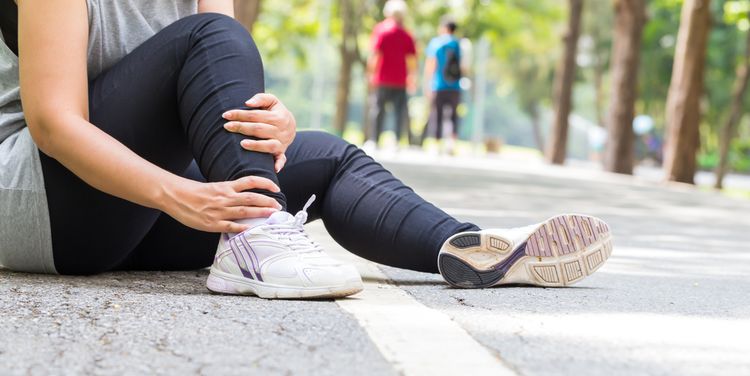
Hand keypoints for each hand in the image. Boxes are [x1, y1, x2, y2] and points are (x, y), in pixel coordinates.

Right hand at [162, 175, 281, 233]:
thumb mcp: (213, 187)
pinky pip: (231, 227)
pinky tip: (254, 230)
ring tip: (273, 215)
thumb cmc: (193, 192)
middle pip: (252, 198)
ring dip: (261, 213)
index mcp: (225, 187)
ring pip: (245, 212)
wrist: (175, 196)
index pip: (250, 181)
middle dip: (268, 202)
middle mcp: (225, 198)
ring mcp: (220, 211)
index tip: (275, 187)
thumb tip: (243, 197)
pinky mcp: (213, 223)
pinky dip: (243, 228)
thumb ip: (228, 192)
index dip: (265, 183)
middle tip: (279, 206)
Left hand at [222, 93, 296, 172]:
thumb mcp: (272, 101)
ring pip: (269, 145)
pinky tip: (274, 169)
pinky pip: (282, 159)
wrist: (291, 126)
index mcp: (278, 117)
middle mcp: (281, 131)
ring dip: (256, 145)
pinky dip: (279, 164)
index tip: (226, 115)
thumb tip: (247, 103)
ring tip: (242, 144)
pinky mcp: (282, 152)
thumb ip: (261, 98)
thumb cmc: (275, 112)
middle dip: (242, 127)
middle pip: (259, 129)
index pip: (256, 115)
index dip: (240, 114)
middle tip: (227, 126)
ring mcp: (282, 143)